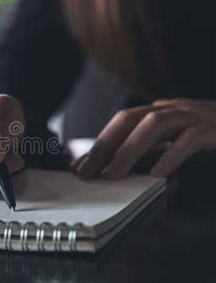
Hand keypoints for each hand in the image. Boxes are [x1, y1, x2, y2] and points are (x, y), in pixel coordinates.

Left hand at [72, 98, 215, 178]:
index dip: (99, 143)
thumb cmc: (215, 134)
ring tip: (112, 174)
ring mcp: (196, 115)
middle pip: (129, 118)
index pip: (122, 122)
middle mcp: (175, 109)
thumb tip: (120, 164)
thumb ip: (154, 148)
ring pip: (154, 124)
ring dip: (129, 150)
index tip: (80, 166)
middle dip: (104, 145)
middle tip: (86, 172)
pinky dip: (171, 155)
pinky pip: (190, 139)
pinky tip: (157, 174)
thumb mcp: (179, 140)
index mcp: (163, 111)